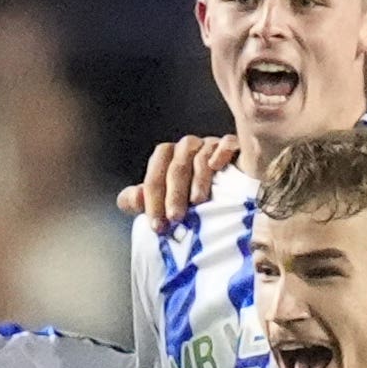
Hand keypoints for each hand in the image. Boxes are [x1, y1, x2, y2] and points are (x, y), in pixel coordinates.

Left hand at [125, 133, 242, 229]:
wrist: (231, 195)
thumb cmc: (193, 199)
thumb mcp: (166, 203)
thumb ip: (144, 202)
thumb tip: (132, 199)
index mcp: (167, 158)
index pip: (155, 173)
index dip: (153, 198)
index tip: (157, 224)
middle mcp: (187, 147)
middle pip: (176, 166)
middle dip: (174, 194)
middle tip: (175, 217)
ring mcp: (210, 144)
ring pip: (200, 156)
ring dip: (198, 180)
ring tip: (197, 201)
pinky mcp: (234, 145)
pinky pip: (226, 143)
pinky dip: (221, 152)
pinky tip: (217, 166)